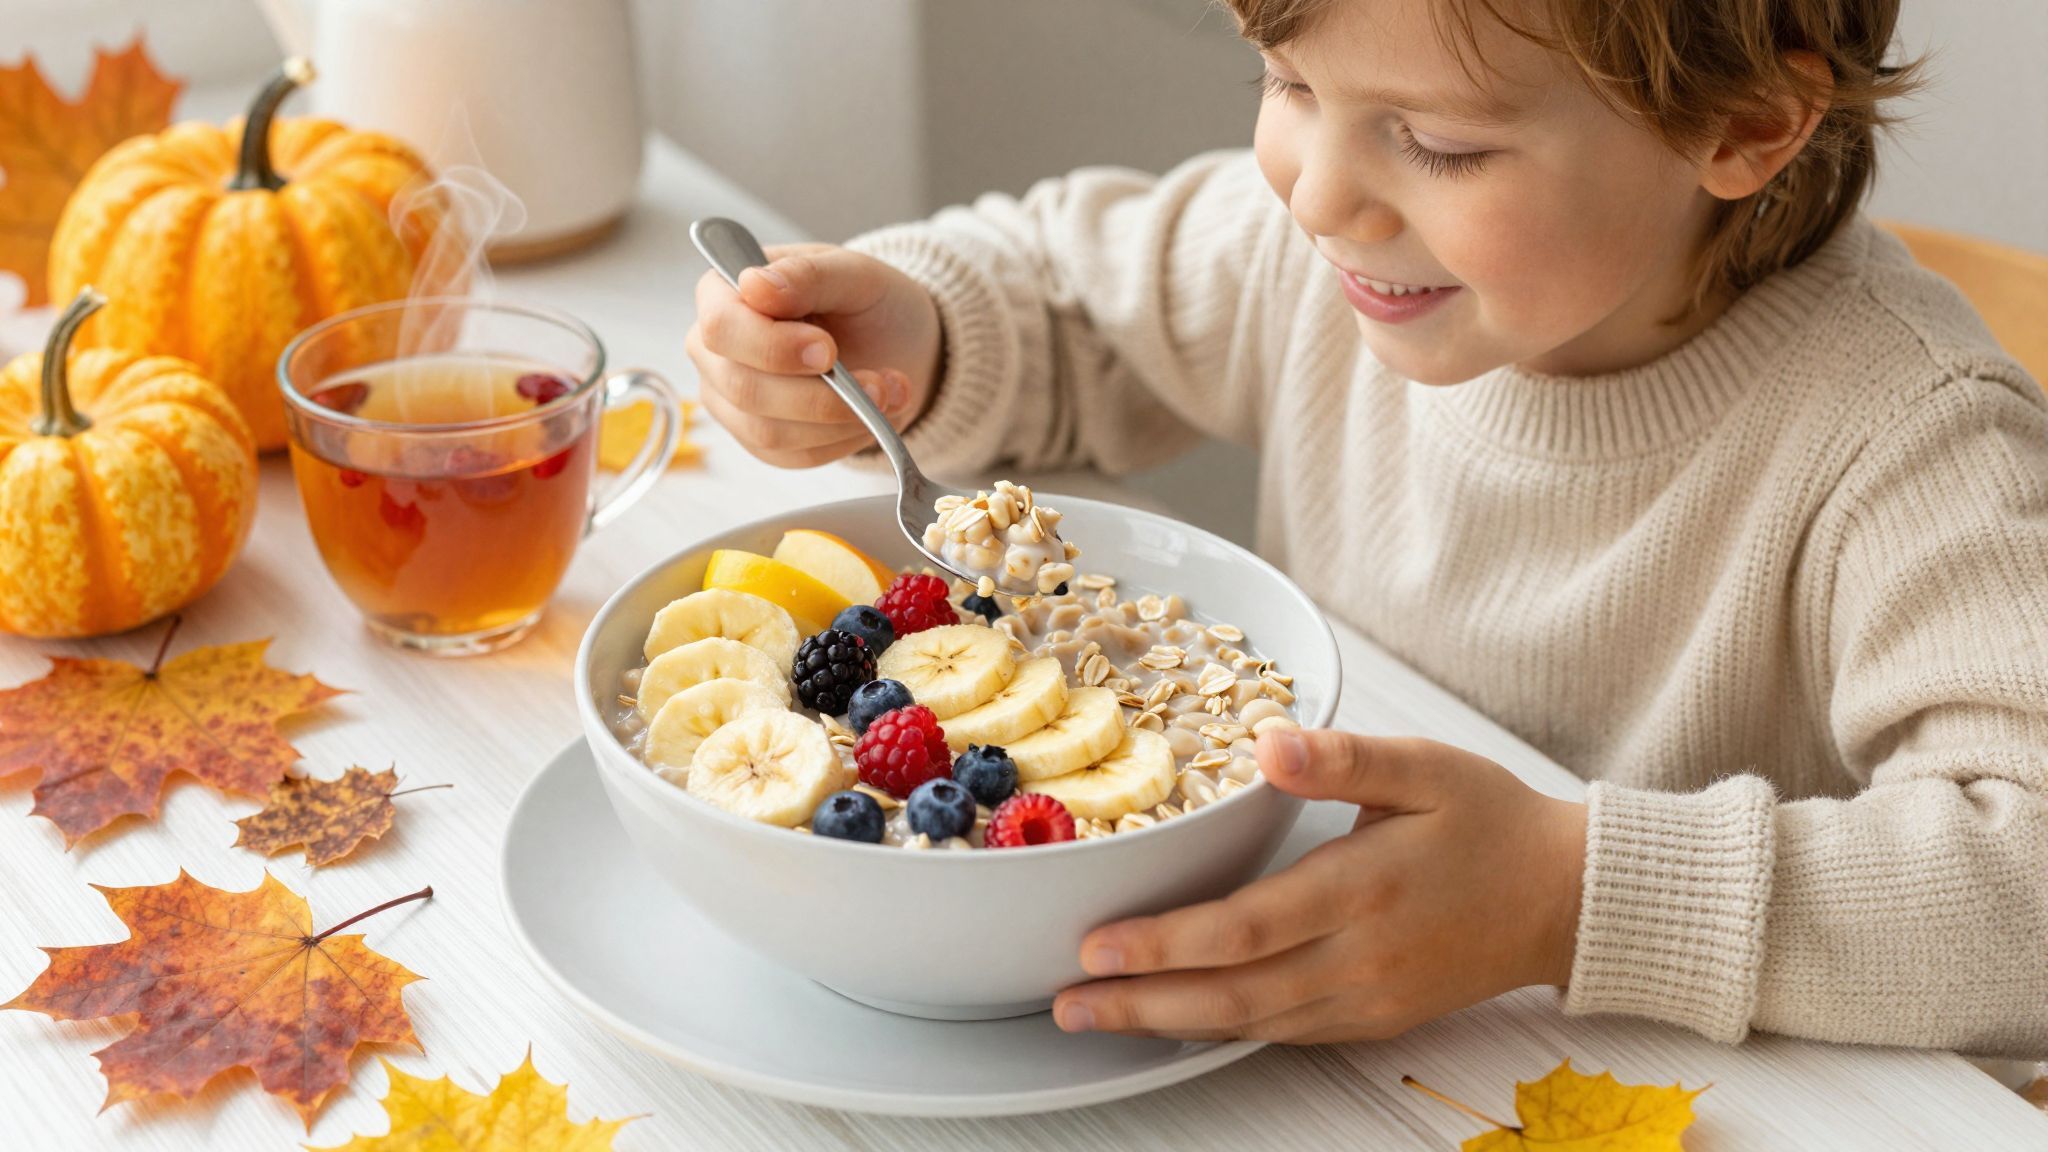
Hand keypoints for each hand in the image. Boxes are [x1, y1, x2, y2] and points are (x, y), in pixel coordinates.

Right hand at [686, 243, 943, 467]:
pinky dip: (842, 440)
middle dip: (819, 395)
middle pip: (743, 388)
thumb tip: (754, 285)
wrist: (892, 342)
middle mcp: (714, 352)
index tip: (827, 350)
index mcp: (722, 294)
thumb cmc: (865, 299)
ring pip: (767, 432)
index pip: (721, 328)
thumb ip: (805, 275)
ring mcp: (731, 400)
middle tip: (879, 383)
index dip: (772, 347)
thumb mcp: (853, 272)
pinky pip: (793, 456)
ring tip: (888, 394)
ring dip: (839, 421)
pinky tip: (872, 415)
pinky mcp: (759, 440)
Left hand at [1052, 728, 1586, 1043]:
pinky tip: (1179, 1020)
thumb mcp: (1425, 766)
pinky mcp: (1375, 1019)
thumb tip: (1266, 741)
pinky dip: (1224, 1030)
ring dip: (1170, 1024)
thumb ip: (1342, 757)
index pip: (1244, 929)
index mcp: (1362, 889)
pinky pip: (1285, 1032)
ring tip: (1100, 1015)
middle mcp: (1360, 959)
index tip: (1097, 944)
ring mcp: (1368, 999)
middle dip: (1141, 1002)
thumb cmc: (1491, 822)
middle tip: (1070, 1002)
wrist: (1564, 897)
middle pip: (1232, 994)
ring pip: (1252, 1023)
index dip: (1164, 944)